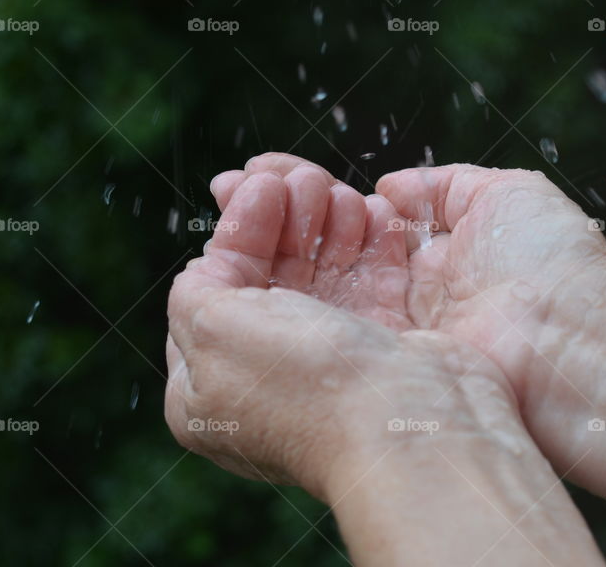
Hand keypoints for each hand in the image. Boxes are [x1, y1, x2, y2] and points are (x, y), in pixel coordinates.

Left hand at [165, 170, 517, 498]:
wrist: (409, 424)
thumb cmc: (305, 383)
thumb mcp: (213, 329)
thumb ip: (195, 290)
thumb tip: (214, 265)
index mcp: (211, 390)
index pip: (214, 292)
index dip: (237, 234)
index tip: (260, 187)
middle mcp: (268, 378)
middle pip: (270, 278)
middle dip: (286, 221)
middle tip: (304, 181)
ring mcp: (328, 366)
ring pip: (322, 276)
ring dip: (328, 225)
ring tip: (337, 192)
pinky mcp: (382, 351)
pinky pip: (369, 284)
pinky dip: (369, 245)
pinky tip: (371, 211)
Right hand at [216, 153, 605, 397]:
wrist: (570, 342)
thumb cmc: (549, 262)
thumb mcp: (504, 195)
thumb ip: (443, 186)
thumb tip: (389, 186)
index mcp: (434, 259)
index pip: (356, 224)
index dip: (311, 197)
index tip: (266, 171)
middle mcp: (401, 299)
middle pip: (325, 252)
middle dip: (277, 214)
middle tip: (233, 183)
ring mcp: (382, 334)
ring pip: (310, 283)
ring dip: (268, 239)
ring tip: (237, 196)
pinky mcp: (370, 364)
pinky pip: (311, 320)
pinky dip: (272, 284)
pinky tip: (239, 246)